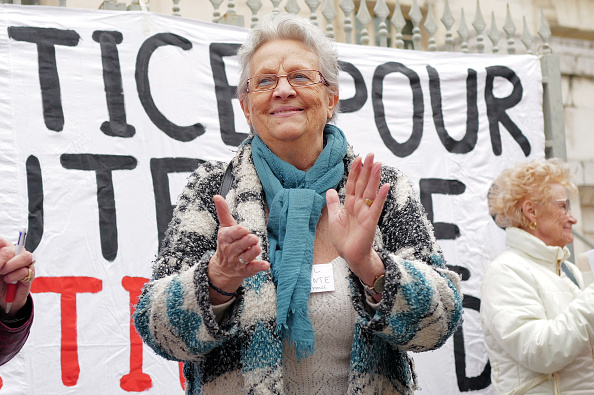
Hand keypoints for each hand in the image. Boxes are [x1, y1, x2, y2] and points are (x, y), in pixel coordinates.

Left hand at [0, 238, 34, 317]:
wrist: (1, 299)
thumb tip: (5, 254)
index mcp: (4, 250)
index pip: (2, 241)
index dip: (0, 246)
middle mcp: (16, 255)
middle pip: (16, 247)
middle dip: (5, 259)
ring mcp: (24, 264)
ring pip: (26, 257)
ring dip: (12, 267)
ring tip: (4, 275)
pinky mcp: (30, 274)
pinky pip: (26, 271)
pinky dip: (15, 277)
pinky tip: (10, 281)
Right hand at [208, 195, 269, 302]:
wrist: (223, 268)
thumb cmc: (227, 243)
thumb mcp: (224, 227)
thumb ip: (223, 212)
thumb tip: (217, 196)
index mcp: (225, 238)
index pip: (230, 235)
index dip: (237, 232)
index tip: (244, 229)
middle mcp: (230, 251)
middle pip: (238, 246)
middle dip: (246, 242)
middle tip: (253, 238)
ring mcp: (238, 261)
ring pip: (245, 257)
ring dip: (252, 253)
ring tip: (258, 247)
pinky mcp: (246, 270)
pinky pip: (252, 269)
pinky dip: (259, 267)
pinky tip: (266, 265)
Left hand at [326, 154, 388, 283]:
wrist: (350, 255)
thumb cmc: (343, 239)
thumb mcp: (334, 218)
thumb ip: (333, 204)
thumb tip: (330, 190)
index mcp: (350, 204)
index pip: (353, 183)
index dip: (355, 171)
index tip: (358, 158)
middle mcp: (359, 205)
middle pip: (363, 183)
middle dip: (366, 169)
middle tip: (371, 155)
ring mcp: (366, 212)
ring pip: (370, 191)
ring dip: (374, 178)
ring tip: (378, 164)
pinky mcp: (371, 221)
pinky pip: (377, 207)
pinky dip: (381, 196)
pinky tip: (385, 186)